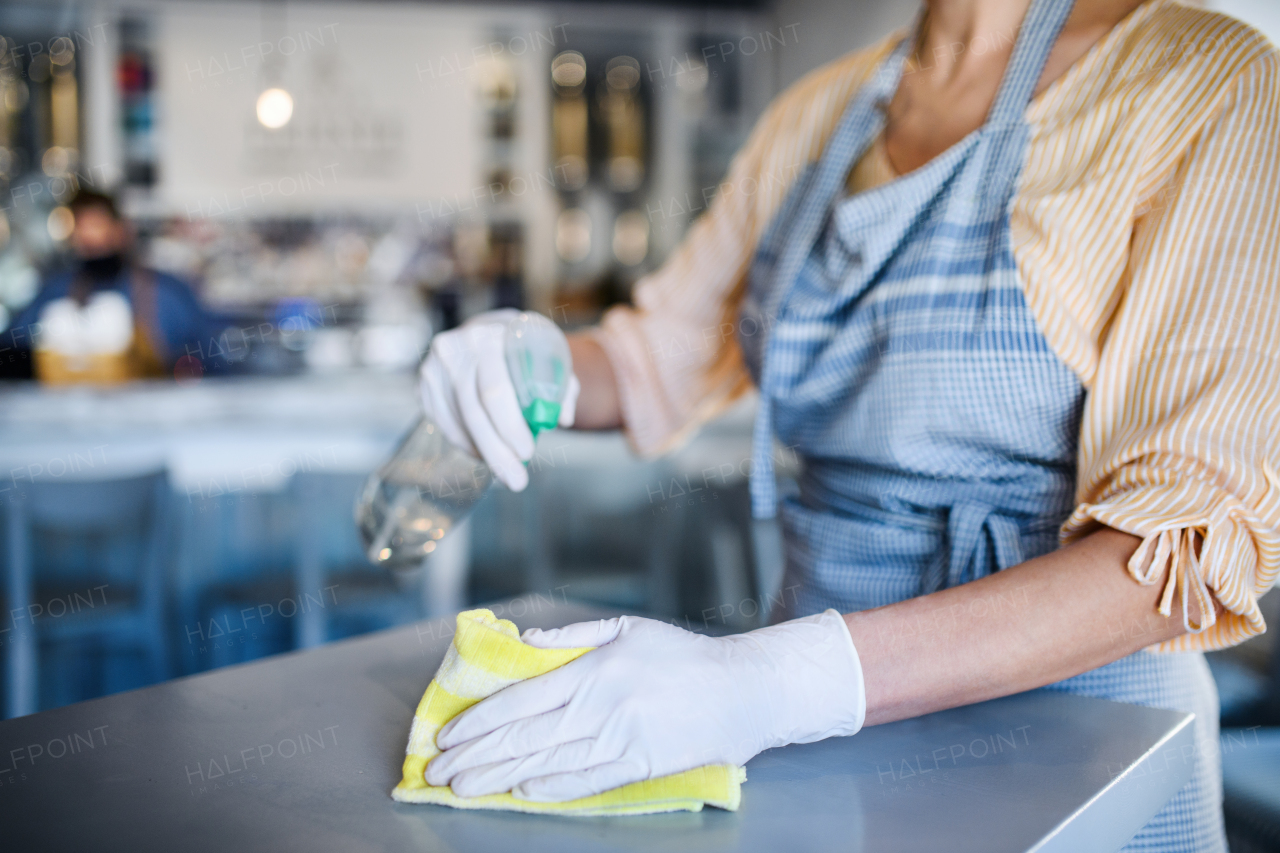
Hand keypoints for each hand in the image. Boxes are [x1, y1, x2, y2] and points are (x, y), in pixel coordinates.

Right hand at [419, 310, 578, 490]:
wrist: (491, 332)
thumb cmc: (526, 348)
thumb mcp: (551, 354)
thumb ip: (562, 384)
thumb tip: (562, 418)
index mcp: (489, 336)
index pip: (495, 391)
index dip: (509, 427)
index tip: (527, 452)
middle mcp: (455, 349)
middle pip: (473, 413)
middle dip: (497, 452)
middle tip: (517, 480)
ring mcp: (434, 368)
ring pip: (457, 424)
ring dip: (483, 452)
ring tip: (506, 470)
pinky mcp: (424, 385)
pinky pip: (444, 424)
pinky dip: (466, 443)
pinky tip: (485, 453)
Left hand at [425, 610, 864, 801]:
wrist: (742, 690)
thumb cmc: (683, 655)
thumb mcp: (627, 629)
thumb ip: (571, 636)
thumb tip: (523, 643)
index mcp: (593, 669)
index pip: (521, 700)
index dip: (479, 720)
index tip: (447, 734)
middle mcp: (601, 707)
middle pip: (524, 737)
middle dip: (475, 756)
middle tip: (438, 771)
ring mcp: (620, 740)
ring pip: (547, 764)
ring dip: (500, 777)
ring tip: (464, 787)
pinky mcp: (640, 766)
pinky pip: (587, 783)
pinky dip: (551, 790)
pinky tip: (521, 794)